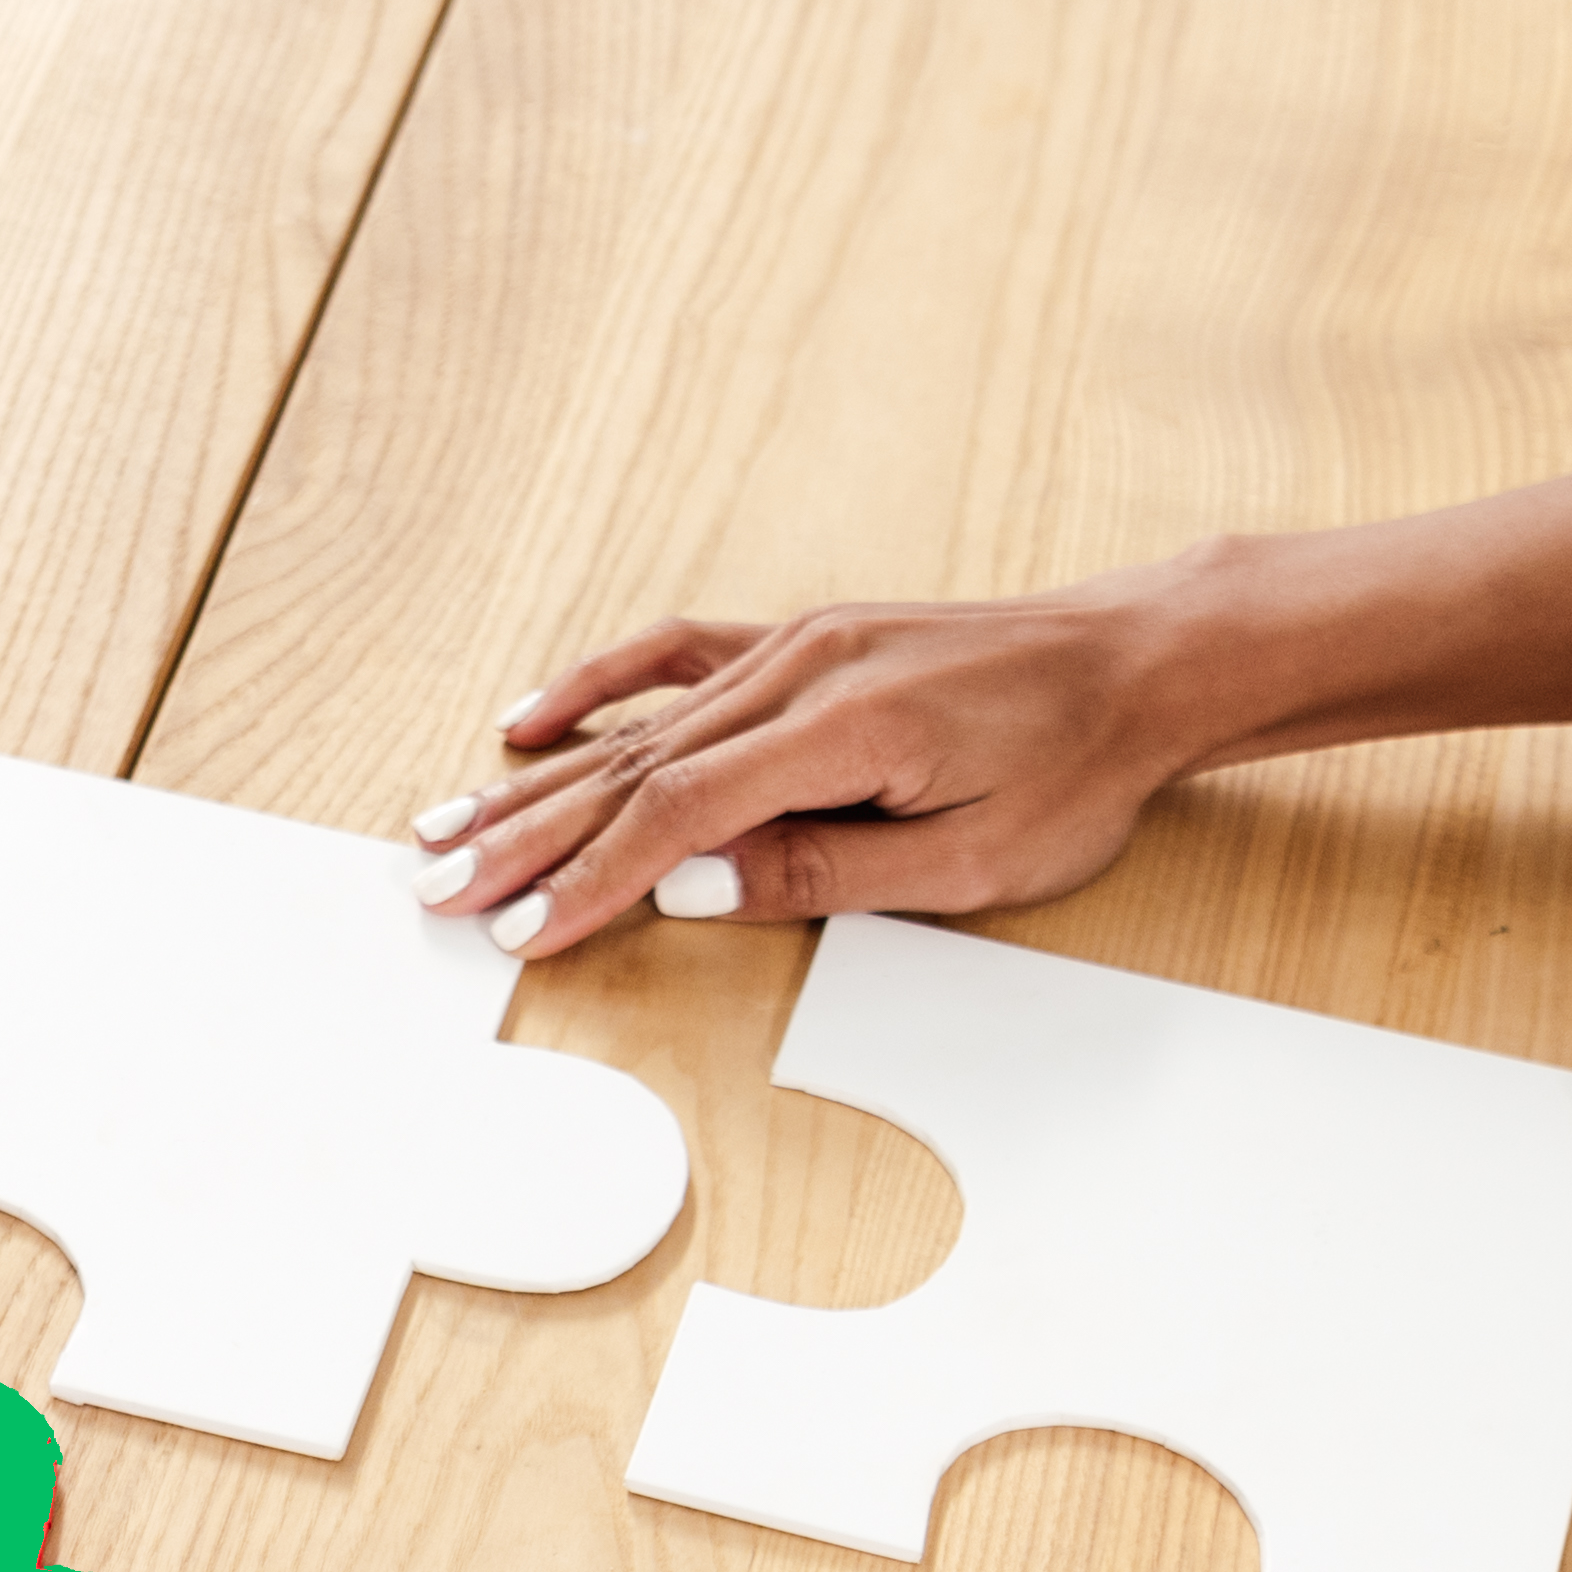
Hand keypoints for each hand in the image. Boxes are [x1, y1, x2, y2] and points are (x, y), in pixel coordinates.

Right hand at [419, 566, 1237, 959]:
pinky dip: (596, 688)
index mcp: (843, 728)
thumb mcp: (966, 859)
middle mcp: (801, 669)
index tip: (522, 932)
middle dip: (523, 838)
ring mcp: (796, 644)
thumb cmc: (1075, 765)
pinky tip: (529, 722)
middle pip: (629, 767)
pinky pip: (674, 659)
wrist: (1137, 660)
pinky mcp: (803, 639)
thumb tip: (688, 888)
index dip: (592, 880)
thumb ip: (818, 873)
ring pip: (636, 725)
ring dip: (533, 783)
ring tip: (444, 828)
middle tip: (434, 890)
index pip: (679, 813)